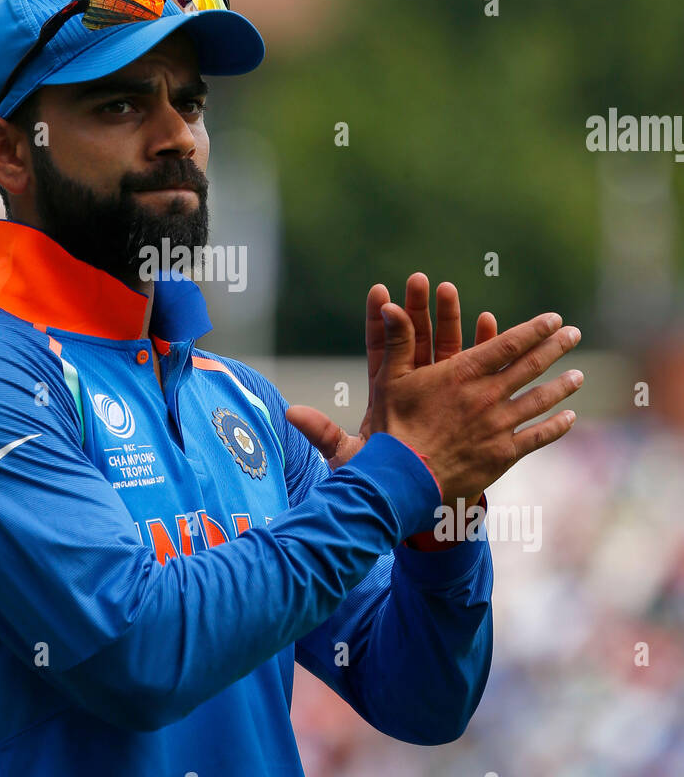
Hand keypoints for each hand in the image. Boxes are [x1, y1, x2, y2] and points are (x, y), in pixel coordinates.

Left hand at [286, 274, 496, 482]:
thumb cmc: (382, 477)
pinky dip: (482, 345)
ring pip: (444, 347)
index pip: (379, 349)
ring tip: (449, 289)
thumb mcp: (351, 457)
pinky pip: (475, 368)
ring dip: (449, 319)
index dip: (379, 321)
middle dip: (415, 309)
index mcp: (382, 392)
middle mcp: (411, 385)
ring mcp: (440, 389)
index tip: (379, 292)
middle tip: (418, 280)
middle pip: (413, 339)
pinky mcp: (465, 400)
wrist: (419, 496)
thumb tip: (290, 413)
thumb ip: (324, 434)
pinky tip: (487, 321)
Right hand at [368, 305, 581, 502]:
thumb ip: (397, 341)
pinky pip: (537, 437)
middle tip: (574, 334)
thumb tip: (390, 306)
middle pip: (531, 367)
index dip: (534, 330)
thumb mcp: (390, 378)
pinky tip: (569, 418)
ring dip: (562, 386)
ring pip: (539, 400)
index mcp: (464, 373)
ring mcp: (499, 426)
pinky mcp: (502, 454)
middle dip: (556, 347)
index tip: (554, 318)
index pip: (509, 344)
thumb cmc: (394, 425)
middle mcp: (488, 395)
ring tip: (579, 375)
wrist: (404, 477)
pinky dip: (556, 426)